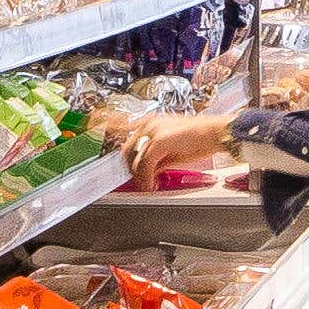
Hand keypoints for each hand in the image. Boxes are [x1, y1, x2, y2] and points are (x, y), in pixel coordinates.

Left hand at [104, 109, 237, 179]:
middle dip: (129, 169)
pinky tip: (152, 185)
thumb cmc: (197, 140)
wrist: (215, 133)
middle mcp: (147, 124)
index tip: (94, 133)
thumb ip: (155, 159)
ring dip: (138, 176)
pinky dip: (147, 178)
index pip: (118, 126)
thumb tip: (146, 172)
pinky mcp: (159, 141)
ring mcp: (152, 131)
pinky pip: (145, 164)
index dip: (104, 130)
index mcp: (149, 123)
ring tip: (148, 185)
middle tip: (140, 182)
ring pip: (134, 159)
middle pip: (126, 150)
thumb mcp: (170, 151)